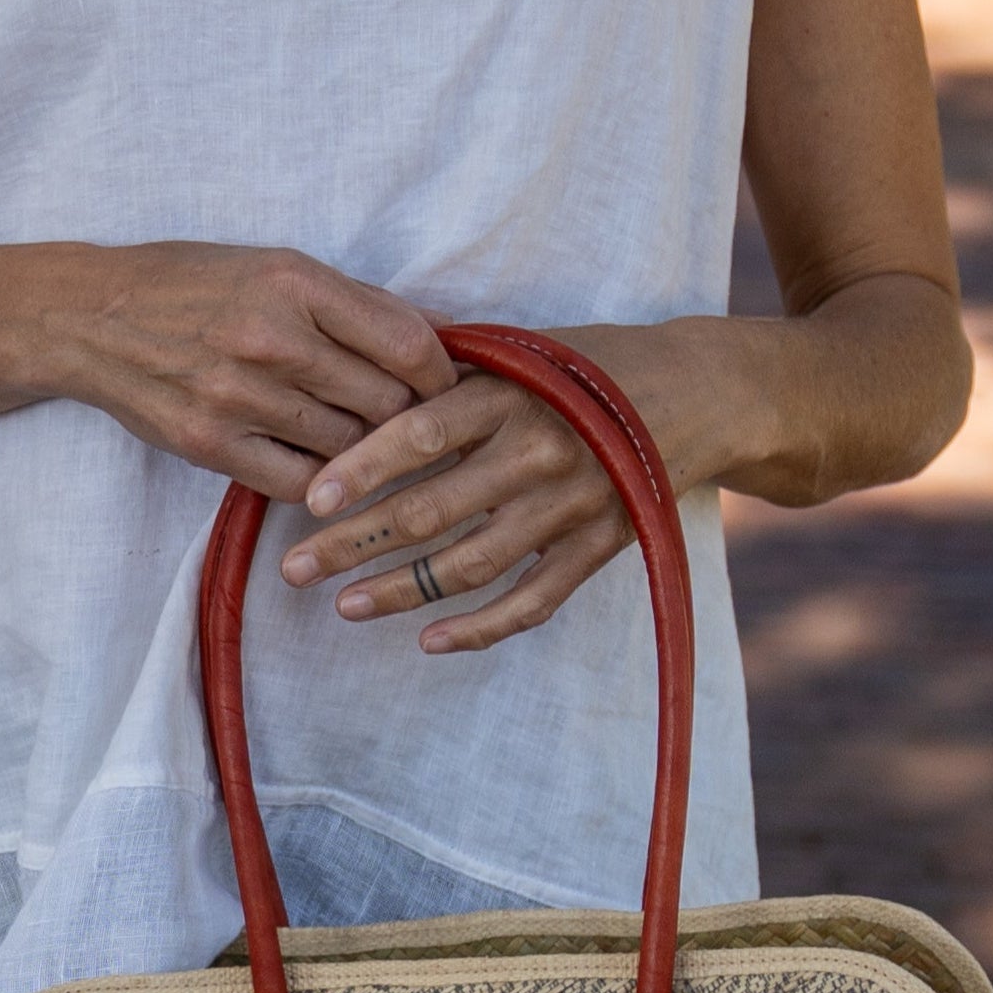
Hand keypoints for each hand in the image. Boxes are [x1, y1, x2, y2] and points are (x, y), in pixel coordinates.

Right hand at [44, 244, 454, 496]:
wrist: (91, 318)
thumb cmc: (192, 286)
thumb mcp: (276, 267)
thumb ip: (359, 303)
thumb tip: (445, 335)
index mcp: (296, 282)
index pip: (407, 343)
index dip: (441, 376)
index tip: (444, 388)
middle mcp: (271, 338)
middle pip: (386, 403)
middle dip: (407, 419)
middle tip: (409, 425)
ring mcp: (238, 395)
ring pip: (348, 448)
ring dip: (363, 452)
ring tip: (360, 444)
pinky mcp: (209, 444)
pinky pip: (300, 484)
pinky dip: (320, 482)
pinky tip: (318, 466)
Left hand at [279, 319, 715, 653]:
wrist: (698, 393)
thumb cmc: (588, 365)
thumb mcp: (523, 352)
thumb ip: (452, 374)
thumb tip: (356, 384)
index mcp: (513, 394)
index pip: (421, 434)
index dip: (362, 469)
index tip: (310, 500)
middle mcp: (540, 451)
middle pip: (431, 510)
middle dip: (354, 544)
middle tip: (294, 568)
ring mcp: (573, 506)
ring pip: (471, 565)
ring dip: (401, 592)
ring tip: (344, 606)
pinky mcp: (601, 548)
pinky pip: (532, 602)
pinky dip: (478, 628)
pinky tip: (428, 641)